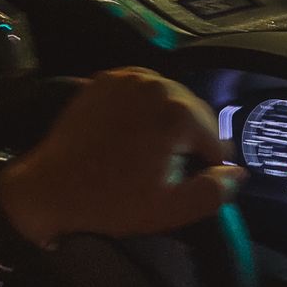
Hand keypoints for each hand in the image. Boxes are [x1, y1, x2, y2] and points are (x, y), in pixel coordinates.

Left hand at [0, 68, 245, 245]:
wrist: (49, 189)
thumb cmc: (112, 201)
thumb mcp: (171, 209)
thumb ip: (214, 192)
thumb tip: (238, 174)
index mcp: (177, 112)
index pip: (214, 139)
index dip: (209, 165)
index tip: (194, 182)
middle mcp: (156, 83)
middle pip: (194, 113)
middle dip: (191, 139)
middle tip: (176, 169)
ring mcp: (128, 77)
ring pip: (169, 99)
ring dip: (170, 122)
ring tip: (156, 151)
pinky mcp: (105, 80)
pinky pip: (143, 90)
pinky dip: (146, 108)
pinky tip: (136, 133)